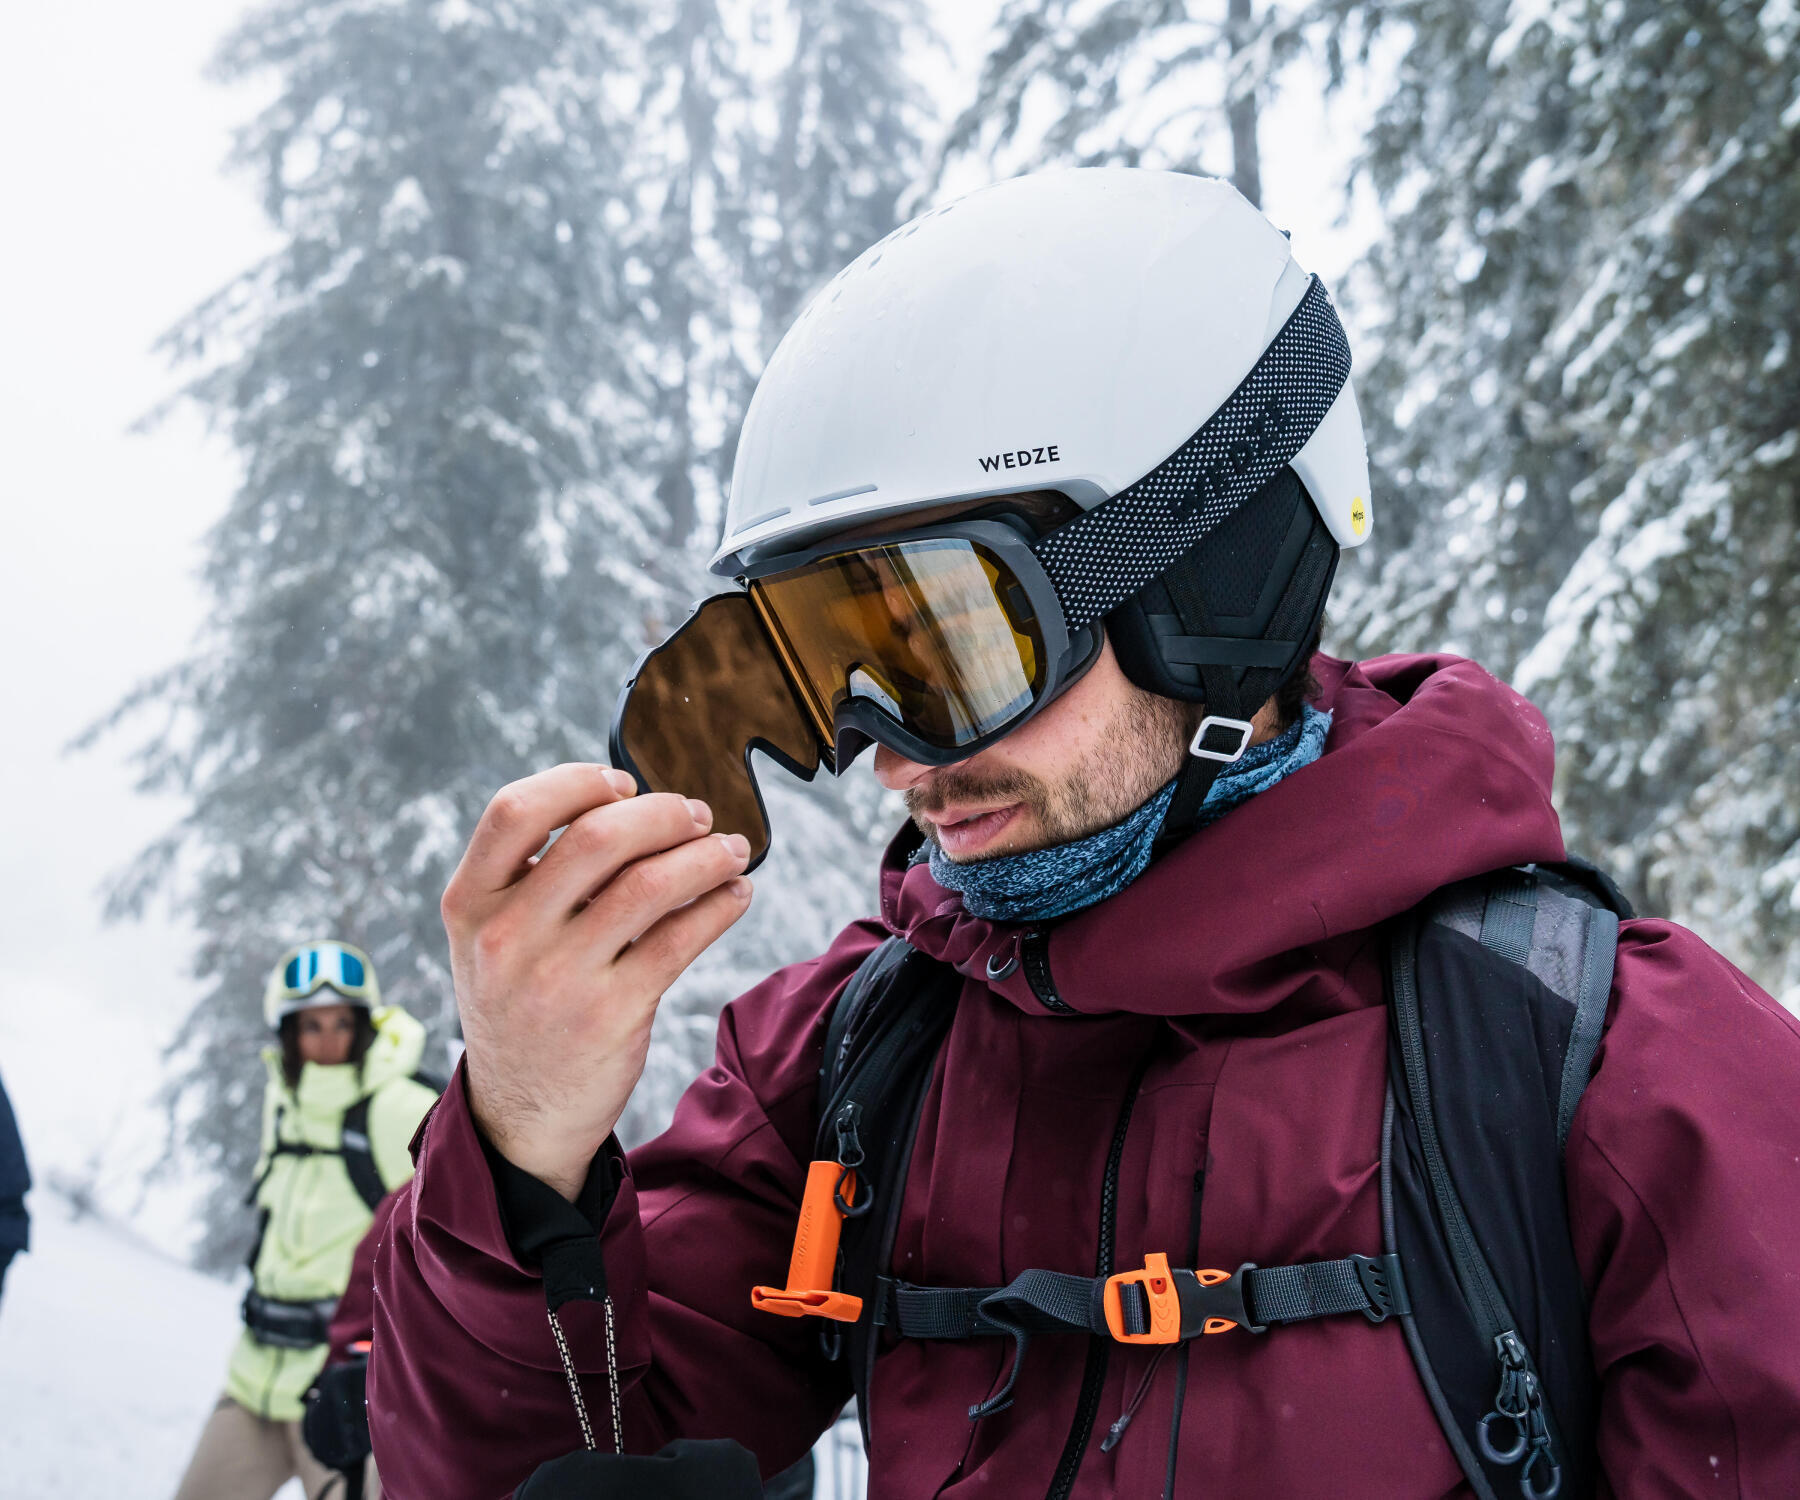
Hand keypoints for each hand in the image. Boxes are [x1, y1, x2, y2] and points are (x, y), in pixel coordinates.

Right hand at [442, 764, 753, 1197]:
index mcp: (469, 903)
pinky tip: (734, 895)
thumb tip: (631, 807)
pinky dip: (719, 906)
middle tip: (698, 815)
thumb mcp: (493, 937)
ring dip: (706, 856)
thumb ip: (537, 875)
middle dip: (663, 814)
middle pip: (598, 836)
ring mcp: (559, 976)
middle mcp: (507, 936)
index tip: (623, 783)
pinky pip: (681, 938)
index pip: (513, 810)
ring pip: (651, 884)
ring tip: (732, 850)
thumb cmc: (519, 1003)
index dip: (576, 782)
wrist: (519, 1114)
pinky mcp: (613, 1012)